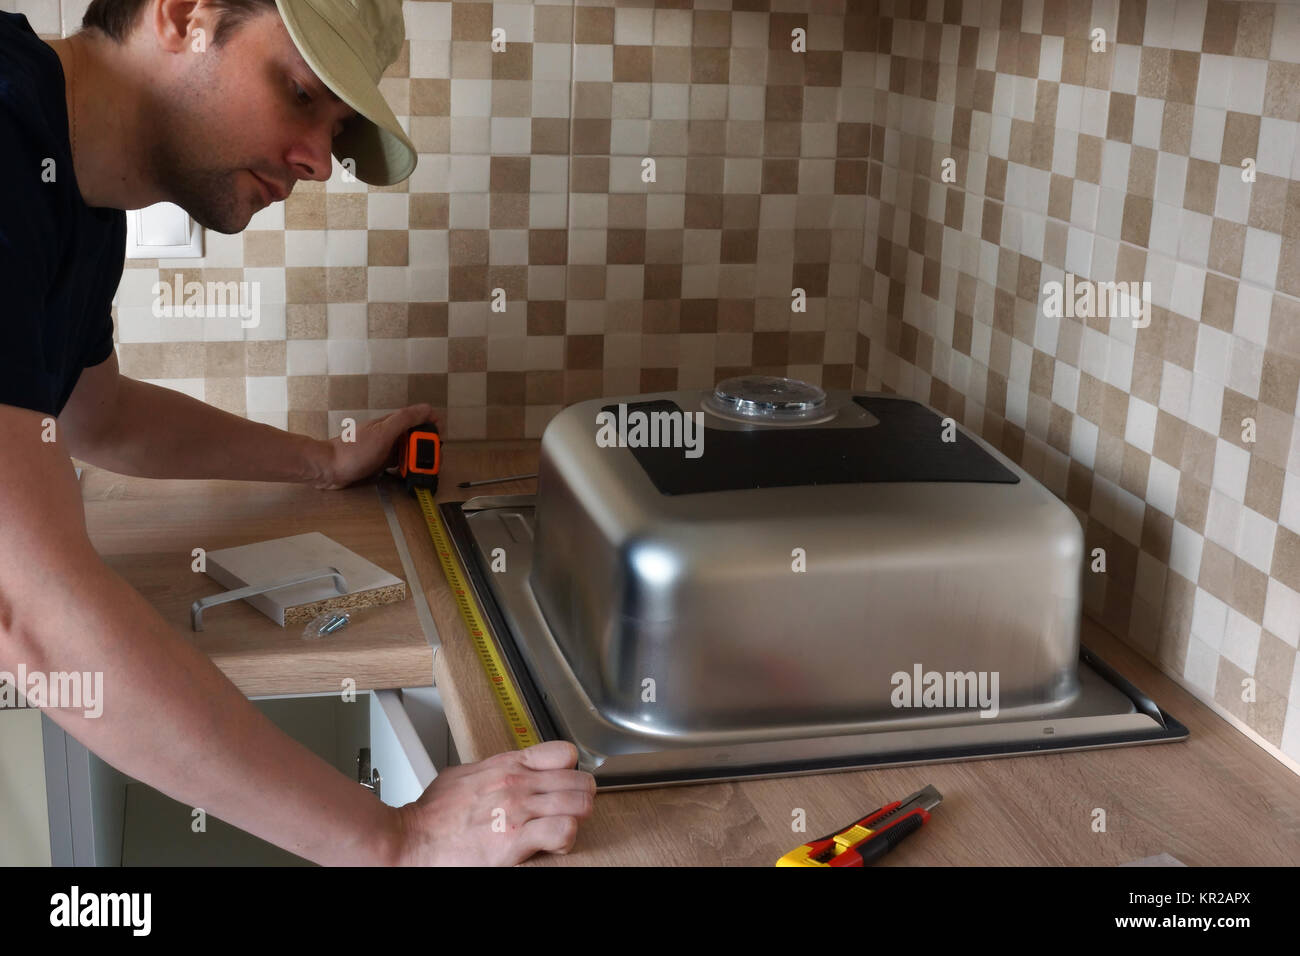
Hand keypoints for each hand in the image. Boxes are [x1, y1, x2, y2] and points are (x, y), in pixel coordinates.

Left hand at [313, 403, 435, 490]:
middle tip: (428, 462)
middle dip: (427, 447)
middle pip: (417, 436)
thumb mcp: (383, 433)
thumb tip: (429, 409)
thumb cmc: (355, 451)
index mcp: (392, 423)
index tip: (437, 442)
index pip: (420, 418)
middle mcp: (390, 433)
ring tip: (419, 471)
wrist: (329, 468)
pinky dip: (405, 468)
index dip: (432, 427)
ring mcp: (384, 447)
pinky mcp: (379, 461)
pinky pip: (398, 462)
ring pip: (408, 450)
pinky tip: (405, 475)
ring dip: (417, 459)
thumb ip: (405, 419)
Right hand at [391, 741, 595, 865]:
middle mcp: (517, 783)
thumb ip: (493, 770)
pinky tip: (555, 844)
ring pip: (579, 804)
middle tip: (571, 810)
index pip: (563, 753)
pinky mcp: (516, 839)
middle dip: (580, 797)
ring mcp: (519, 810)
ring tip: (564, 828)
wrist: (412, 840)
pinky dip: (566, 839)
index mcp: (507, 765)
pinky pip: (563, 831)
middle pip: (579, 781)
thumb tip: (505, 771)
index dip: (571, 770)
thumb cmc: (433, 815)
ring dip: (577, 818)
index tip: (567, 783)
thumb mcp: (464, 775)